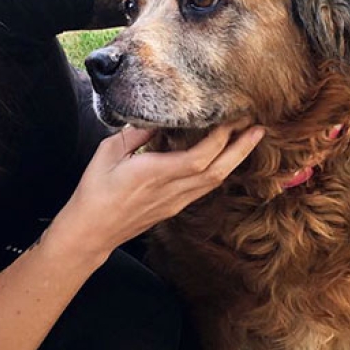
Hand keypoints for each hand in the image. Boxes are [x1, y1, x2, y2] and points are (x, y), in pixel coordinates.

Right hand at [55, 120, 264, 260]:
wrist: (91, 231)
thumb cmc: (94, 192)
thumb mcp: (108, 153)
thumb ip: (137, 134)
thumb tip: (158, 120)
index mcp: (155, 173)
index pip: (200, 156)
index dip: (220, 138)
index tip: (232, 117)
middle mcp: (170, 190)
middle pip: (217, 170)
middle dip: (240, 148)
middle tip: (257, 127)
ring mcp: (174, 202)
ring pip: (214, 181)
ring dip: (235, 160)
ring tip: (249, 140)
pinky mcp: (172, 209)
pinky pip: (203, 188)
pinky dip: (218, 170)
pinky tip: (223, 159)